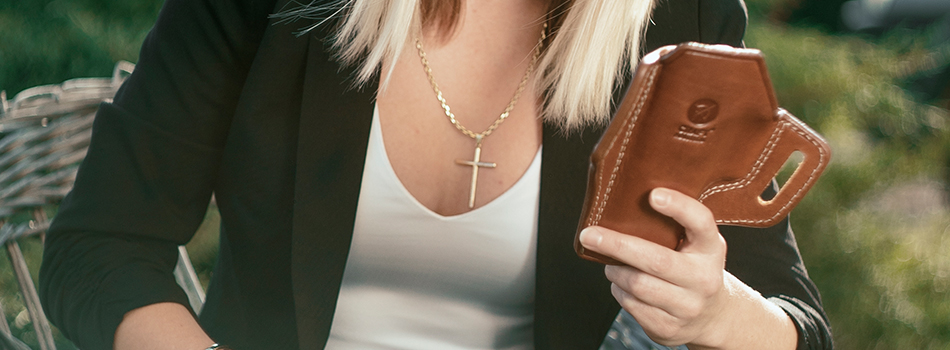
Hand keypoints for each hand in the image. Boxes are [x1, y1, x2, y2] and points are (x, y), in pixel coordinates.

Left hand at [578, 187, 732, 347]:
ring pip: (637, 284)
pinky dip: (619, 291)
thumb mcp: (696, 245)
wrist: (713, 316)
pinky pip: (631, 305)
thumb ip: (674, 226)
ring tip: (612, 265)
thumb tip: (622, 207)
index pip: (701, 222)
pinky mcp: (670, 327)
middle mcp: (704, 278)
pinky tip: (623, 285)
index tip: (653, 195)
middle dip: (617, 245)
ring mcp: (688, 306)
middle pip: (656, 260)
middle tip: (589, 235)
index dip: (679, 207)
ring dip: (615, 272)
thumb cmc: (693, 268)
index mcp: (711, 248)